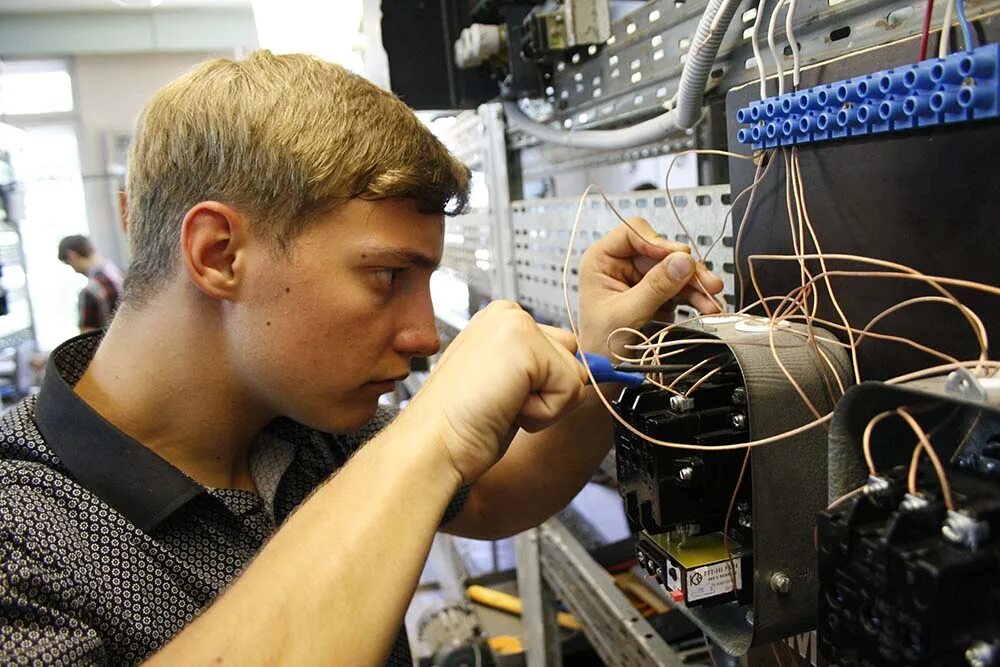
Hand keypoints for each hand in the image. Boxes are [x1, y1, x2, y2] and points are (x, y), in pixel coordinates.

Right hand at [410, 301, 589, 483]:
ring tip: (501, 405)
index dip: (541, 388)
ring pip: (575, 374)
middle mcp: (507, 314)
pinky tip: (506, 407)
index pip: (558, 351)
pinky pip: (570, 389)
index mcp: (499, 322)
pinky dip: (544, 413)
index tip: (502, 397)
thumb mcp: (507, 387)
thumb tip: (583, 374)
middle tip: (502, 402)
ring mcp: (516, 324)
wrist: (432, 443)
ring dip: (546, 405)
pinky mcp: (527, 343)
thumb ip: (539, 372)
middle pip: (572, 357)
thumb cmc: (460, 425)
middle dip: (548, 393)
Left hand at [578, 217, 724, 356]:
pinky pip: (682, 287)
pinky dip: (696, 297)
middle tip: (708, 283)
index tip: (679, 257)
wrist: (607, 374)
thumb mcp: (627, 313)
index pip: (633, 232)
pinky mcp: (657, 293)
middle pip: (662, 251)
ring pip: (677, 269)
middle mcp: (622, 264)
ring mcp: (641, 278)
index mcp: (602, 260)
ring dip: (697, 285)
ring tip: (713, 303)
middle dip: (687, 269)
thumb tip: (683, 261)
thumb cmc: (601, 345)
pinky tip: (708, 307)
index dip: (657, 242)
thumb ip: (656, 286)